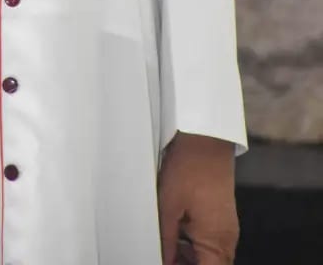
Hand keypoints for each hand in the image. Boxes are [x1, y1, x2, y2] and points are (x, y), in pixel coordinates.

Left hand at [158, 133, 238, 263]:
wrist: (205, 138)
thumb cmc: (189, 168)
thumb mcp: (168, 206)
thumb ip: (166, 241)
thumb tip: (163, 260)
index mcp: (216, 243)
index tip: (166, 264)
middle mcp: (227, 240)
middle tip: (163, 256)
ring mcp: (226, 227)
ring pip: (209, 256)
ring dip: (189, 258)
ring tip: (166, 247)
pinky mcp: (222, 216)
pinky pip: (210, 241)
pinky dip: (194, 244)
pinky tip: (175, 234)